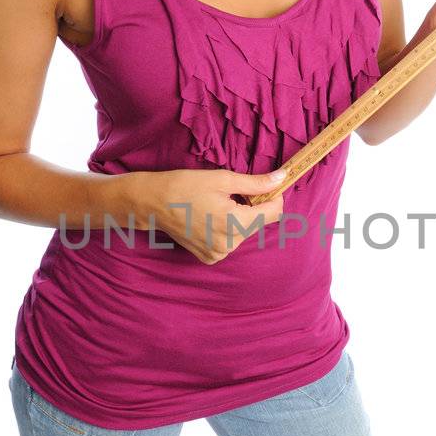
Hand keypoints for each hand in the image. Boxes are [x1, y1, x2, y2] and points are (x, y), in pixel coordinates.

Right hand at [132, 166, 289, 263]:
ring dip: (240, 218)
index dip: (274, 196)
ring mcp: (219, 254)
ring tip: (218, 206)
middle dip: (253, 206)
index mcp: (235, 223)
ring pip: (245, 232)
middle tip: (233, 193)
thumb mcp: (223, 179)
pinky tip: (210, 219)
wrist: (153, 203)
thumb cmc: (186, 186)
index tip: (265, 185)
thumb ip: (256, 183)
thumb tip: (281, 178)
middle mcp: (230, 244)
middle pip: (259, 222)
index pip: (274, 213)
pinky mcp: (210, 258)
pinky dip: (227, 229)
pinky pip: (231, 242)